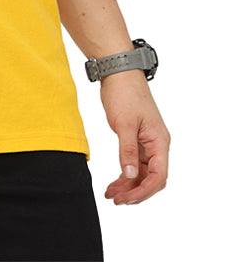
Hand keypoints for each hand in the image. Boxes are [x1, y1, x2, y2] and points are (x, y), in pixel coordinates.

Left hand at [99, 70, 169, 204]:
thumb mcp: (124, 123)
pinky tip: (114, 182)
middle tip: (116, 200)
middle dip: (135, 191)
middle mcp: (156, 144)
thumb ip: (127, 150)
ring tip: (111, 194)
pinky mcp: (136, 138)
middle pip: (151, 178)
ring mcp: (146, 142)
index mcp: (159, 141)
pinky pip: (134, 162)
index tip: (127, 199)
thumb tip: (130, 175)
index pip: (159, 175)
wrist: (118, 72)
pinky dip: (125, 173)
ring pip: (142, 172)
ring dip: (128, 184)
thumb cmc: (124, 93)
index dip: (144, 190)